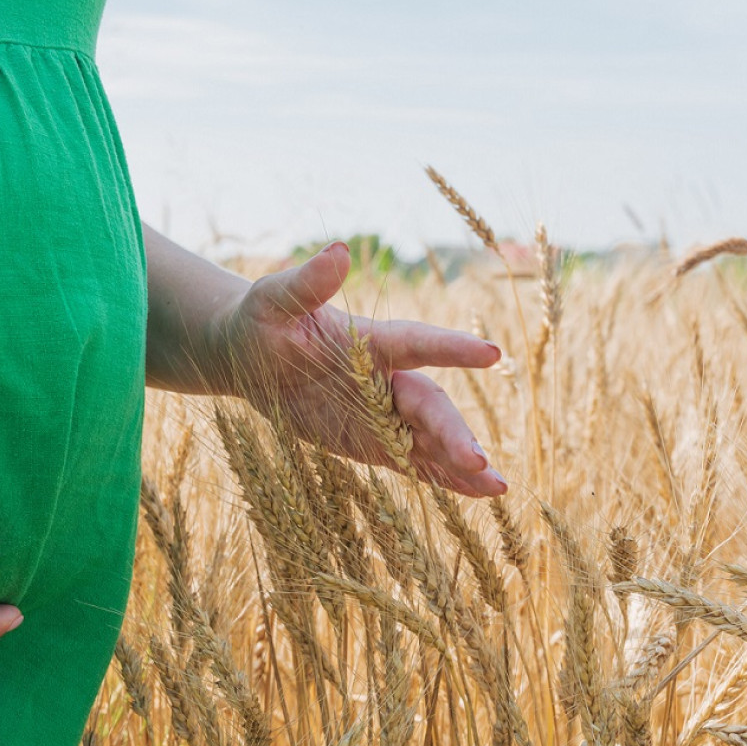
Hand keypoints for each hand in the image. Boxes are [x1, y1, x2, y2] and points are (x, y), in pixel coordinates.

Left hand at [215, 242, 507, 497]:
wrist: (249, 357)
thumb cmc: (262, 321)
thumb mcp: (274, 300)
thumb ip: (307, 282)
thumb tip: (338, 251)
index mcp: (369, 341)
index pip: (416, 344)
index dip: (451, 348)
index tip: (491, 354)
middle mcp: (386, 378)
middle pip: (428, 404)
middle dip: (452, 431)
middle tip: (477, 459)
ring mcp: (382, 413)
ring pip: (430, 437)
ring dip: (461, 461)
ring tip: (497, 487)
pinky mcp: (373, 442)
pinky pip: (413, 461)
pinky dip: (444, 478)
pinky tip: (480, 494)